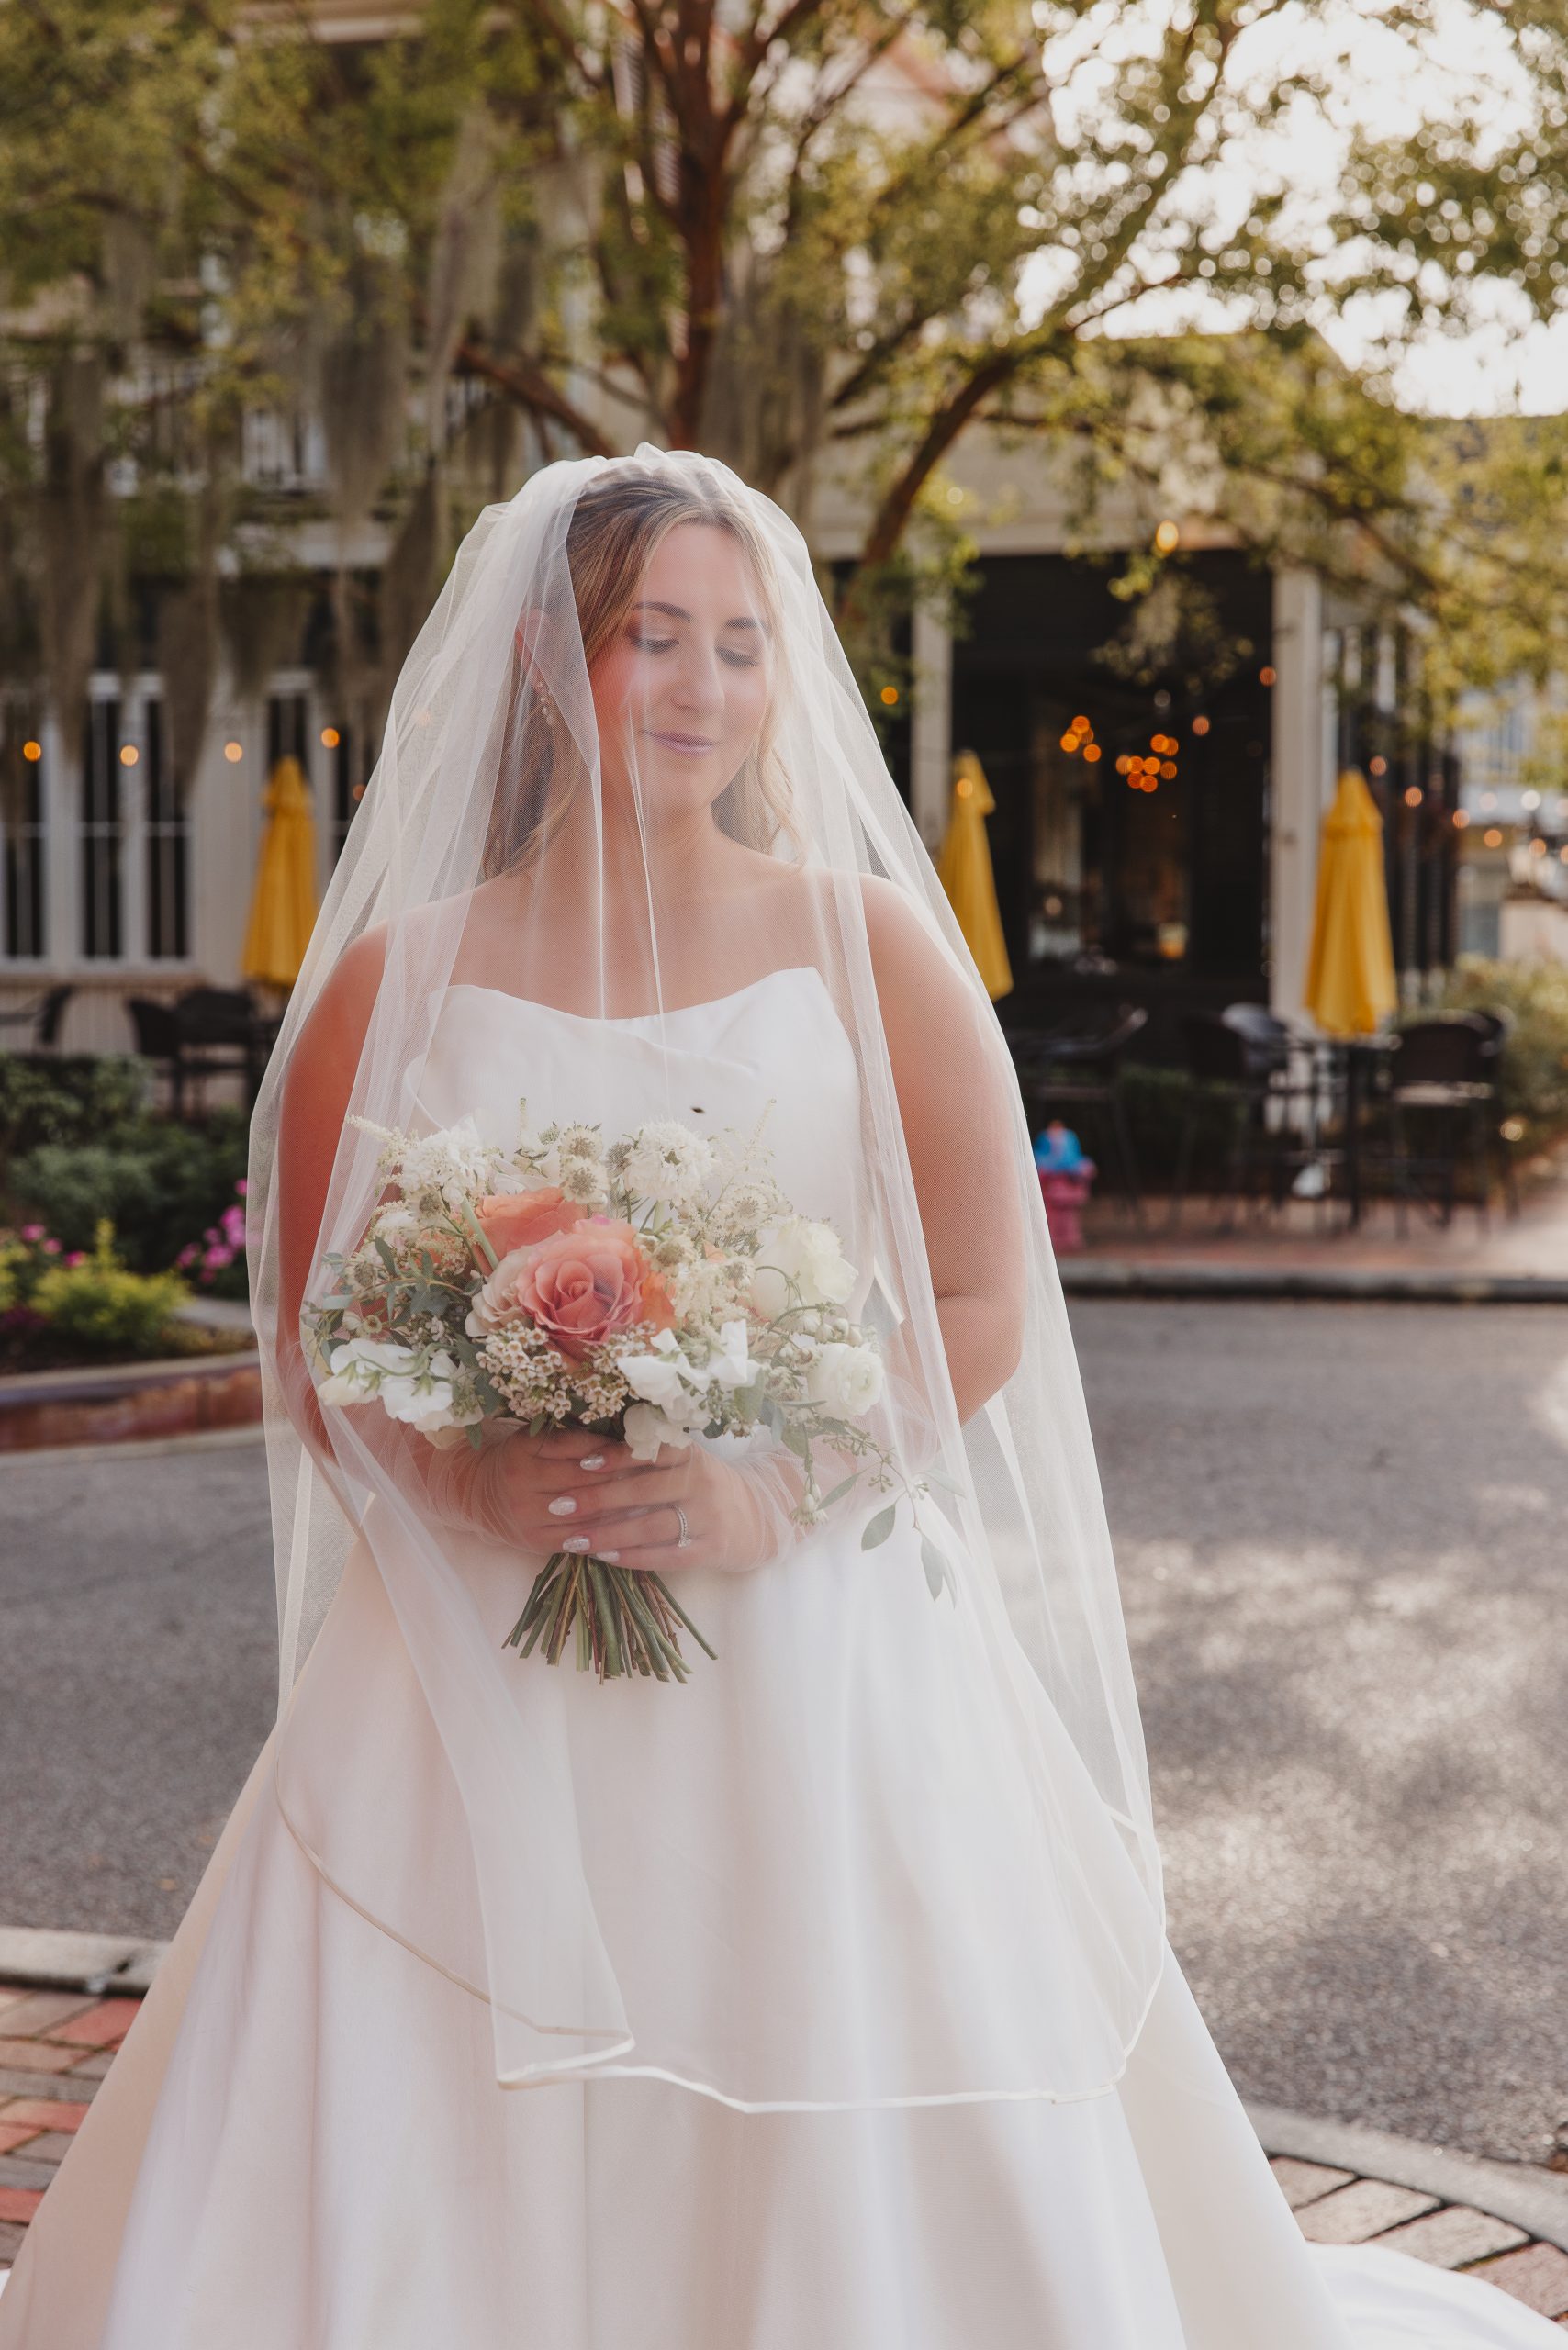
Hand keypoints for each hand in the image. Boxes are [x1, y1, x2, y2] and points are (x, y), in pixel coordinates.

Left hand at [490, 1433, 785, 1576]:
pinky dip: (634, 1558)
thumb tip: (588, 1455)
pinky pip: (667, 1555)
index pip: (649, 1451)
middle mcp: (702, 1482)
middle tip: (560, 1505)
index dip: (614, 1457)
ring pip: (651, 1526)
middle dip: (597, 1499)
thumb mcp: (686, 1464)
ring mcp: (709, 1517)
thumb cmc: (707, 1488)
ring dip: (608, 1534)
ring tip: (574, 1540)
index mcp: (691, 1455)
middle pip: (643, 1490)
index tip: (580, 1464)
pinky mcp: (712, 1549)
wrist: (760, 1518)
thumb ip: (649, 1459)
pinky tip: (605, 1559)